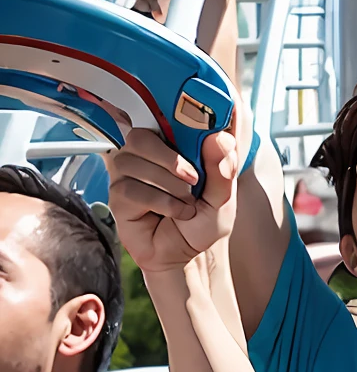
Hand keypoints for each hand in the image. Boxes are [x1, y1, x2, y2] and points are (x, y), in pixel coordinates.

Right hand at [107, 127, 236, 272]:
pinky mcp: (118, 197)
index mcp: (171, 147)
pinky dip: (160, 202)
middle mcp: (146, 157)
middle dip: (169, 158)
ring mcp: (128, 175)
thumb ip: (223, 169)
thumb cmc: (199, 224)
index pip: (164, 117)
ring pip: (134, 162)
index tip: (197, 124)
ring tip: (187, 203)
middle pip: (140, 136)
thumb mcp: (222, 198)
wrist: (184, 257)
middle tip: (193, 179)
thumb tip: (221, 138)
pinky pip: (130, 188)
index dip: (175, 114)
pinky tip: (175, 213)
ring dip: (168, 185)